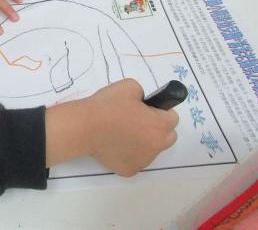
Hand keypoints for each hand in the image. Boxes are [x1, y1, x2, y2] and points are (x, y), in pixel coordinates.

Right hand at [45, 79, 178, 175]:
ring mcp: (143, 161)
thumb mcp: (130, 86)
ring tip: (123, 132)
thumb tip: (145, 102)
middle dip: (158, 128)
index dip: (161, 111)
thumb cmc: (107, 106)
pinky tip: (115, 144)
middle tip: (138, 121)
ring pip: (151, 150)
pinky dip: (129, 153)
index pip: (173, 118)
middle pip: (168, 137)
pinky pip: (135, 160)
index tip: (147, 109)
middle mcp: (156, 146)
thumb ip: (144, 93)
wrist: (84, 127)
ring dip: (144, 141)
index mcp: (159, 126)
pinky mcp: (129, 170)